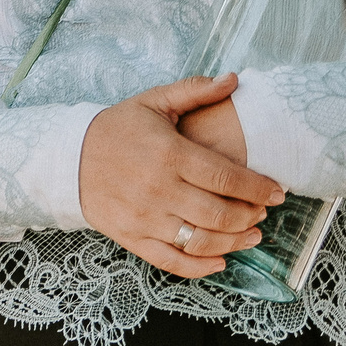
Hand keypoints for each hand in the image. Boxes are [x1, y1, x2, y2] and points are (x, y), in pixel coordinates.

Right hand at [78, 74, 284, 278]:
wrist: (68, 157)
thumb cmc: (117, 128)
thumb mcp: (154, 102)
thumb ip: (195, 91)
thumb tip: (235, 79)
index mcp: (170, 154)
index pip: (227, 178)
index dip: (259, 189)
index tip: (278, 192)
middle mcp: (159, 189)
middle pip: (220, 213)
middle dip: (251, 216)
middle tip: (263, 212)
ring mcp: (145, 218)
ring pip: (202, 241)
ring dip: (235, 242)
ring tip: (252, 235)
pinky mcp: (132, 238)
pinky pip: (173, 261)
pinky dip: (201, 267)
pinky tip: (220, 261)